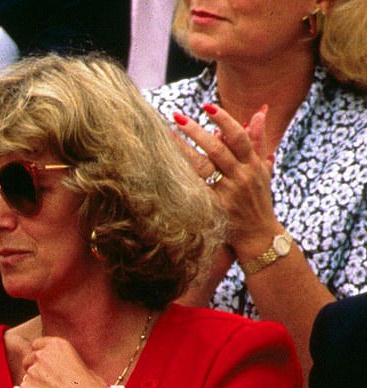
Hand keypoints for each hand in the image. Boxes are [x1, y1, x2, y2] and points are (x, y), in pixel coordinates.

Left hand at [19, 336, 109, 387]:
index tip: (45, 367)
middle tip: (49, 386)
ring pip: (26, 379)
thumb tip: (60, 370)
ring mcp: (31, 372)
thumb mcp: (83, 366)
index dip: (40, 358)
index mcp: (56, 345)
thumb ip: (65, 364)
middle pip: (28, 361)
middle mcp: (41, 355)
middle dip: (35, 372)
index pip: (36, 346)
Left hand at [173, 103, 279, 258]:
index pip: (238, 137)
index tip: (207, 106)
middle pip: (218, 150)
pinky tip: (169, 166)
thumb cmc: (259, 200)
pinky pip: (197, 189)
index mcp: (254, 165)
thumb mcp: (264, 170)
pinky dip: (184, 176)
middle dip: (197, 132)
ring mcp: (228, 194)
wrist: (258, 236)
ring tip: (168, 136)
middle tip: (177, 117)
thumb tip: (260, 111)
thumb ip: (259, 140)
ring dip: (185, 151)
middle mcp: (241, 178)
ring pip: (204, 168)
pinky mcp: (216, 209)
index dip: (223, 120)